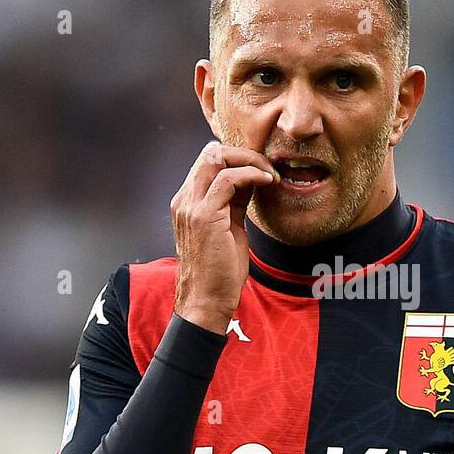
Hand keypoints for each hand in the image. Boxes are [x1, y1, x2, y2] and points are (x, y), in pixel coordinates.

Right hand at [170, 141, 279, 334]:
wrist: (206, 301)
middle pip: (210, 153)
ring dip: (250, 161)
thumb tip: (250, 182)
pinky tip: (266, 182)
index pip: (209, 162)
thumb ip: (233, 204)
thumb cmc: (219, 271)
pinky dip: (251, 174)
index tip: (262, 172)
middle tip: (268, 168)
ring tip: (270, 175)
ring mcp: (190, 206)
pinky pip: (228, 179)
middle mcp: (184, 200)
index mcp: (188, 202)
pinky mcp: (203, 216)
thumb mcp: (228, 229)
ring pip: (215, 158)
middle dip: (244, 154)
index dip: (237, 160)